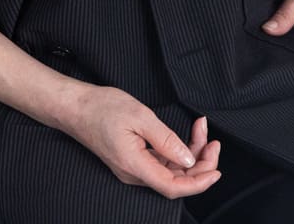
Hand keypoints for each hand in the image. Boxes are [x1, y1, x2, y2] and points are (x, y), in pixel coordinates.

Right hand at [62, 85, 221, 198]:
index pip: (173, 186)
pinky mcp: (133, 159)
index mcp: (135, 165)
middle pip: (175, 180)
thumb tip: (188, 159)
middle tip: (214, 141)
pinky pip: (162, 162)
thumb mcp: (140, 116)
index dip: (198, 183)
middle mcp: (134, 173)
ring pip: (170, 171)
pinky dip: (178, 151)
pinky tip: (189, 134)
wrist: (77, 107)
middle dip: (200, 164)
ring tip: (202, 129)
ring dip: (191, 155)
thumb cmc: (104, 108)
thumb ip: (165, 140)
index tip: (216, 171)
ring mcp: (133, 167)